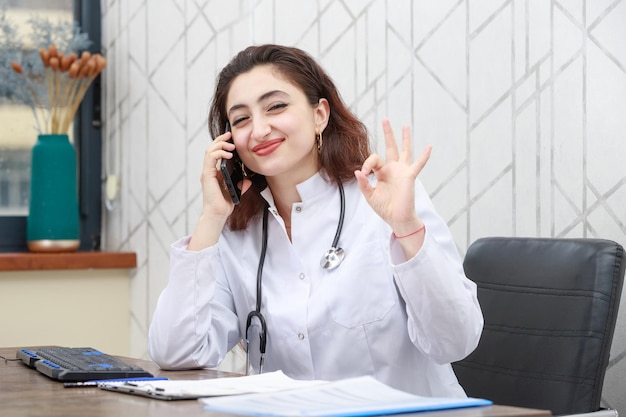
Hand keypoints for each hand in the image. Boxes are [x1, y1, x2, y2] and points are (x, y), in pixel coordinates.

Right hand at [189, 131, 251, 250]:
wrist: (218, 214)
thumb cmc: (224, 204)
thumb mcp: (236, 192)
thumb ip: (241, 185)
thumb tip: (248, 180)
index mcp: (215, 173)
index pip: (216, 154)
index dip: (222, 145)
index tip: (231, 139)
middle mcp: (209, 171)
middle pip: (211, 149)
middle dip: (220, 140)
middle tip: (229, 135)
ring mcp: (207, 172)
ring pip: (209, 151)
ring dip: (220, 145)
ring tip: (231, 145)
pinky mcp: (207, 175)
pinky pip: (210, 158)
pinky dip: (219, 153)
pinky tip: (228, 154)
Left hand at [354, 119, 430, 235]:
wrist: (396, 217)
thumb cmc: (384, 208)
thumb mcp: (369, 195)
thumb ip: (363, 183)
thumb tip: (357, 171)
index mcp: (382, 172)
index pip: (374, 159)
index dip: (367, 163)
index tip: (364, 172)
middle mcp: (393, 169)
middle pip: (391, 147)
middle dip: (388, 133)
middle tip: (385, 119)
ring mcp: (402, 171)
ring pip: (405, 151)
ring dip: (405, 138)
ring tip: (405, 125)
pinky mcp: (409, 176)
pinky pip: (418, 165)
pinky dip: (424, 156)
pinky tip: (429, 147)